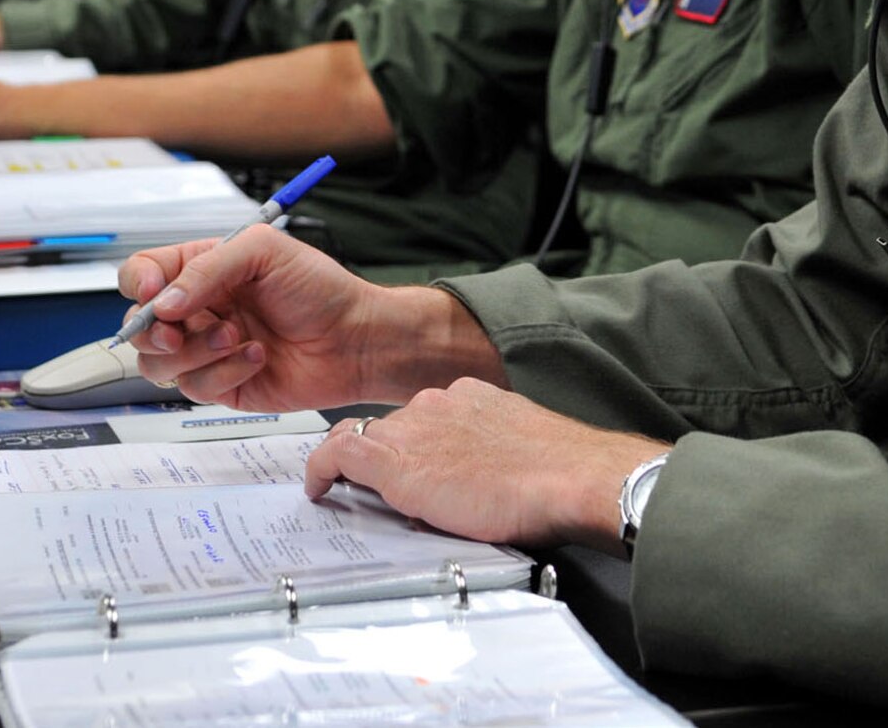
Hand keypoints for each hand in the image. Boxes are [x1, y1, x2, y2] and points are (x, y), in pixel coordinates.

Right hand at [120, 227, 503, 412]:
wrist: (356, 339)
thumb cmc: (320, 289)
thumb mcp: (265, 253)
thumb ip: (208, 268)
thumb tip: (162, 302)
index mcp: (204, 269)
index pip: (143, 273)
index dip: (137, 283)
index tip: (152, 292)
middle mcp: (200, 310)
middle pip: (140, 326)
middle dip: (155, 330)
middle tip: (182, 328)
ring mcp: (208, 350)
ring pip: (159, 363)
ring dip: (196, 351)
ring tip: (238, 337)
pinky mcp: (222, 385)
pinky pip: (194, 388)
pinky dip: (224, 372)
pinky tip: (258, 357)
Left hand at [306, 386, 668, 552]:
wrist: (568, 475)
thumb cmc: (558, 472)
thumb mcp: (519, 449)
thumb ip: (491, 450)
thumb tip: (480, 476)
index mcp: (469, 397)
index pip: (422, 415)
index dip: (409, 439)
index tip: (410, 458)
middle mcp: (437, 403)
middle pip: (390, 426)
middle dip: (383, 454)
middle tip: (372, 486)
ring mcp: (414, 428)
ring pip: (365, 438)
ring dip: (357, 464)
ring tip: (343, 490)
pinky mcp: (396, 461)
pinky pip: (338, 455)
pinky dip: (322, 469)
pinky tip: (319, 488)